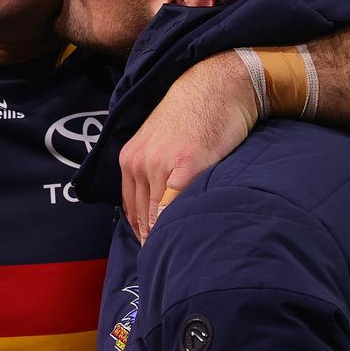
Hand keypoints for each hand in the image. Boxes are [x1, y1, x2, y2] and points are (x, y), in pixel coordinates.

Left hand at [118, 50, 258, 242]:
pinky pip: (175, 207)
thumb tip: (160, 212)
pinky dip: (180, 225)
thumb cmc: (197, 114)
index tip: (156, 253)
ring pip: (157, 217)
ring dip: (168, 238)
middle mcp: (138, 163)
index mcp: (130, 159)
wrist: (219, 86)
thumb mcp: (163, 141)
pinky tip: (190, 238)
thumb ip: (156, 172)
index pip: (131, 211)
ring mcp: (159, 165)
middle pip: (142, 218)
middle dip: (155, 241)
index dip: (145, 235)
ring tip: (182, 257)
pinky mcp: (185, 166)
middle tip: (170, 264)